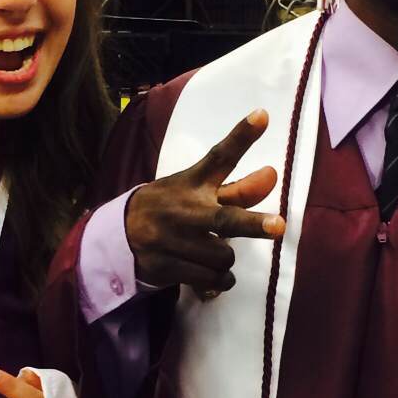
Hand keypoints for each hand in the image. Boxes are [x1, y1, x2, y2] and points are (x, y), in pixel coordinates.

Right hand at [123, 111, 285, 299]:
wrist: (118, 235)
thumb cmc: (172, 209)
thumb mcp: (198, 193)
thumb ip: (238, 189)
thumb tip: (273, 177)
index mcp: (193, 183)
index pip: (219, 157)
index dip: (241, 137)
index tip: (262, 116)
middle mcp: (184, 209)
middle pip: (224, 219)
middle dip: (252, 224)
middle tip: (278, 226)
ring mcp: (173, 239)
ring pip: (223, 257)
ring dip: (226, 260)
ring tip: (213, 254)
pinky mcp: (165, 266)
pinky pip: (209, 279)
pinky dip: (218, 281)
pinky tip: (211, 275)